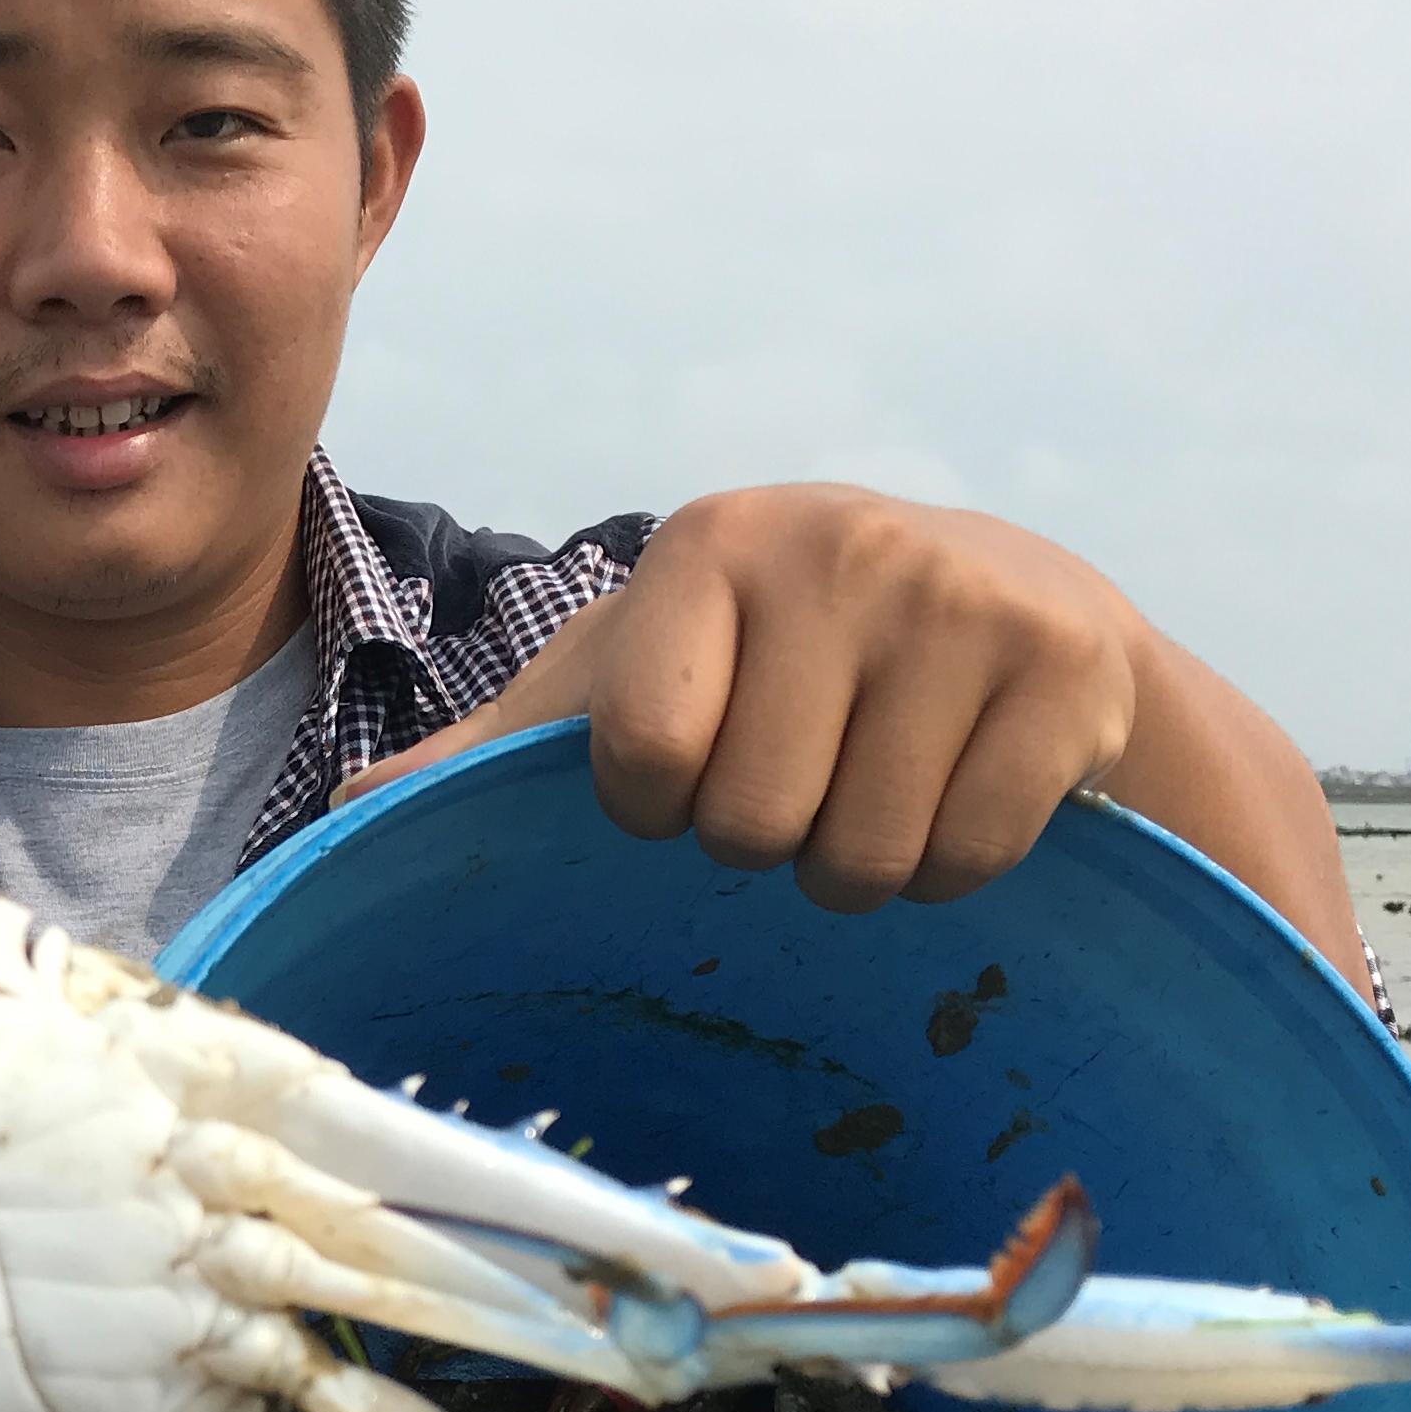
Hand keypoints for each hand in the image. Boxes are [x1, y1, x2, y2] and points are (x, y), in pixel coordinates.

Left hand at [335, 485, 1145, 911]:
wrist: (1031, 622)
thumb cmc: (790, 668)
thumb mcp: (638, 682)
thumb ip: (496, 750)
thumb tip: (343, 818)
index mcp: (707, 544)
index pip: (641, 758)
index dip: (663, 809)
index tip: (700, 770)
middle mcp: (835, 543)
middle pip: (754, 827)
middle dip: (772, 846)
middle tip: (809, 780)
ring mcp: (961, 596)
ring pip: (865, 856)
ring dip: (868, 865)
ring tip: (886, 782)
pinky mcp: (1067, 663)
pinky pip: (972, 854)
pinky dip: (962, 868)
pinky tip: (966, 788)